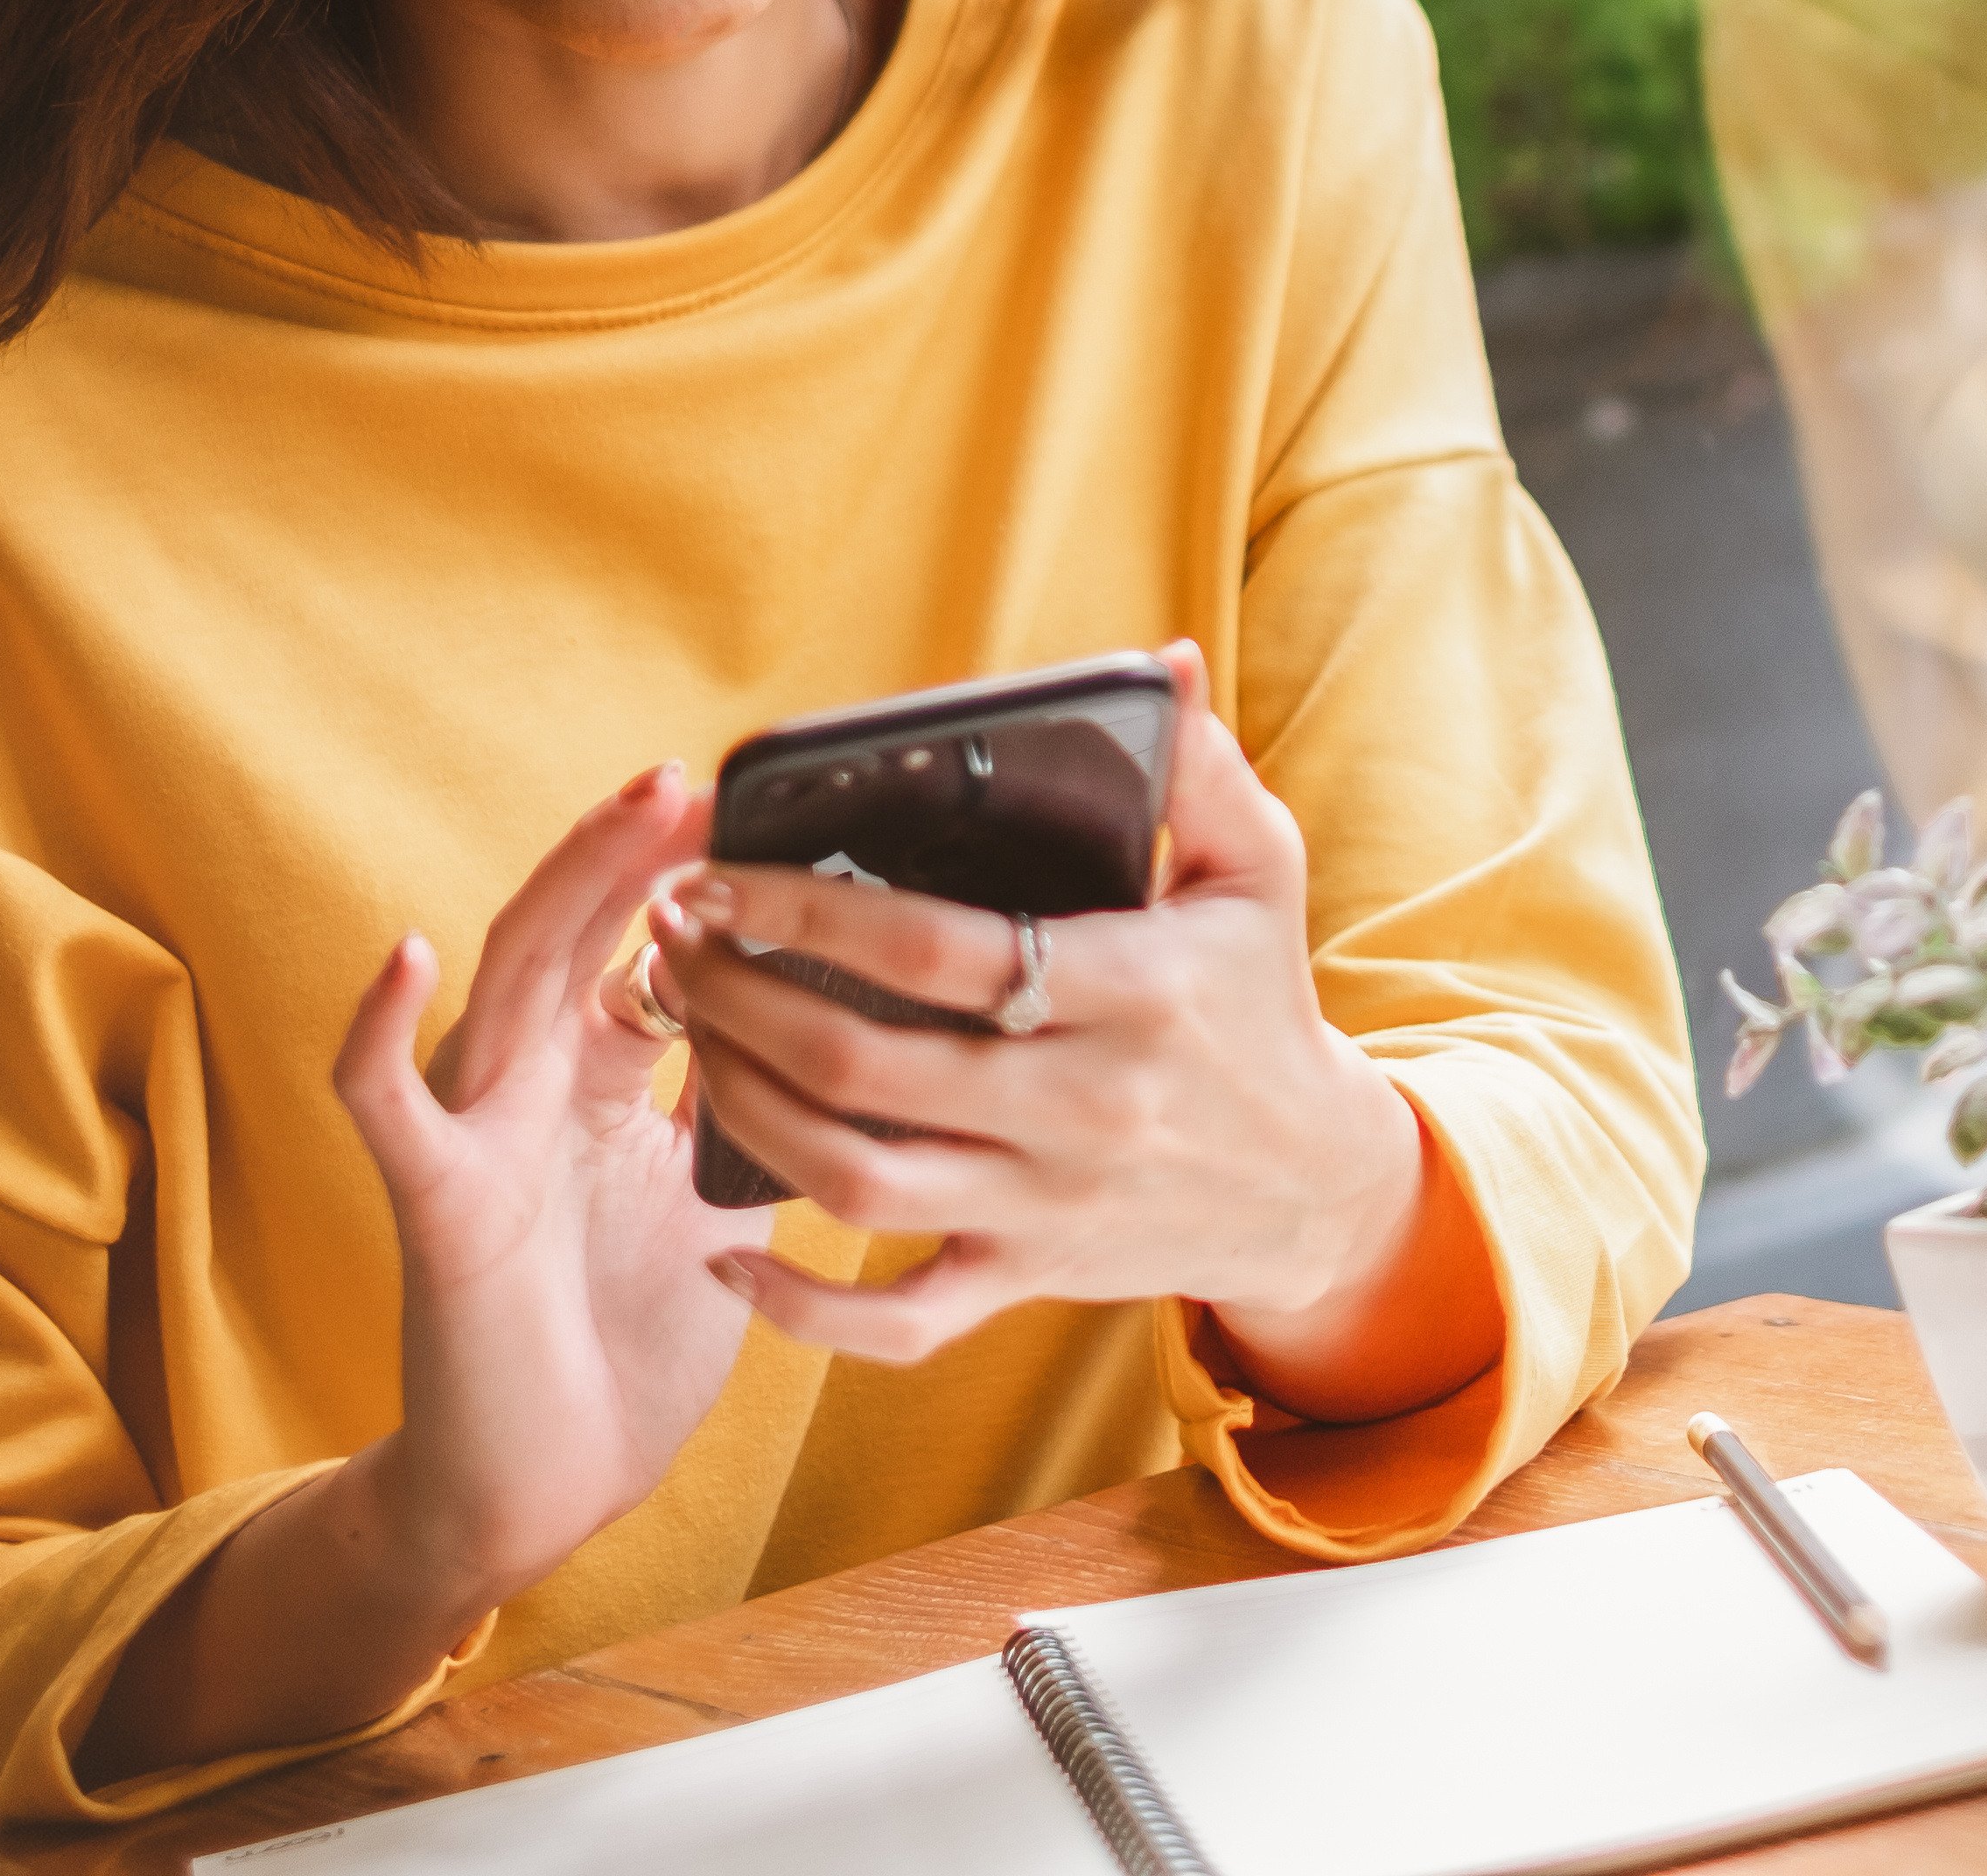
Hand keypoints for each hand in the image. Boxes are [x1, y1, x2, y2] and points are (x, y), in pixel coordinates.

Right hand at [341, 757, 769, 1597]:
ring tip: (624, 813)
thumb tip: (852, 1031)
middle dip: (633, 852)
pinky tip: (405, 955)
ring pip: (508, 980)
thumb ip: (755, 1111)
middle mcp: (533, 1088)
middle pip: (577, 935)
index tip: (762, 813)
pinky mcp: (437, 1203)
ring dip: (564, 890)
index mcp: (600, 1085)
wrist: (545, 1484)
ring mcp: (478, 1136)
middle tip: (695, 776)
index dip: (692, 884)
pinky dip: (380, 1031)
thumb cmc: (626, 1344)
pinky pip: (389, 1107)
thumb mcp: (722, 1205)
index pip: (643, 951)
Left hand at [650, 644, 1485, 1414]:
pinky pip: (898, 1324)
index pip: (940, 950)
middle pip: (869, 1064)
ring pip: (858, 1183)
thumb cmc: (1260, 1006)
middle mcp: (1084, 1106)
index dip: (809, 909)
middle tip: (672, 941)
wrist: (1314, 1185)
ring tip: (689, 1036)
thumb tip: (1168, 662)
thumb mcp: (1260, 871)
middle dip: (741, 998)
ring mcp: (1048, 1206)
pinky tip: (727, 1250)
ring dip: (747, 1112)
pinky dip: (804, 1309)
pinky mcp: (1028, 1281)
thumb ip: (1201, 768)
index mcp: (1136, 989)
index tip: (717, 872)